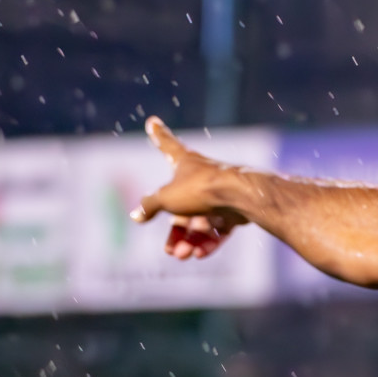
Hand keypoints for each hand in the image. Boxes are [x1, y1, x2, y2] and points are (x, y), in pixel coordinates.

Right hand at [133, 116, 248, 259]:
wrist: (241, 197)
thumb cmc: (201, 189)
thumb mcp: (166, 198)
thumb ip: (150, 205)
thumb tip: (135, 215)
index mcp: (185, 162)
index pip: (166, 144)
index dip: (158, 134)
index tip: (153, 121)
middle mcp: (201, 176)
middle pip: (182, 207)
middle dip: (176, 233)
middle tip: (170, 251)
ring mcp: (219, 193)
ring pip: (201, 221)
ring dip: (190, 241)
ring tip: (183, 255)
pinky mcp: (234, 210)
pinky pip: (218, 229)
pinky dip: (208, 241)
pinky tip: (199, 254)